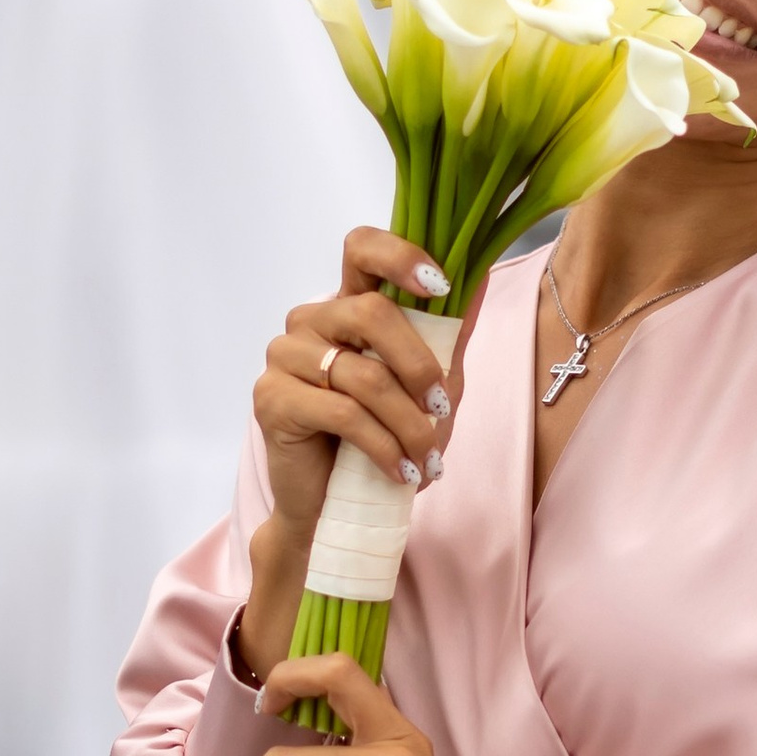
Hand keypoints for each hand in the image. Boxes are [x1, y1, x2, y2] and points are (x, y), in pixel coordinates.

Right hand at [238, 226, 469, 676]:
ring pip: (363, 375)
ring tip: (428, 460)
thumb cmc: (382, 440)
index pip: (361, 248)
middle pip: (371, 312)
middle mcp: (309, 321)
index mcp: (346, 306)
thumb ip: (447, 334)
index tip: (440, 285)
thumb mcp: (429, 386)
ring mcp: (285, 357)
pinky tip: (401, 472)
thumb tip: (483, 276)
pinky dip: (384, 446)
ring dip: (409, 423)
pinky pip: (343, 414)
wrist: (334, 507)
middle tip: (444, 409)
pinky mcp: (273, 400)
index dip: (399, 254)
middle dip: (420, 365)